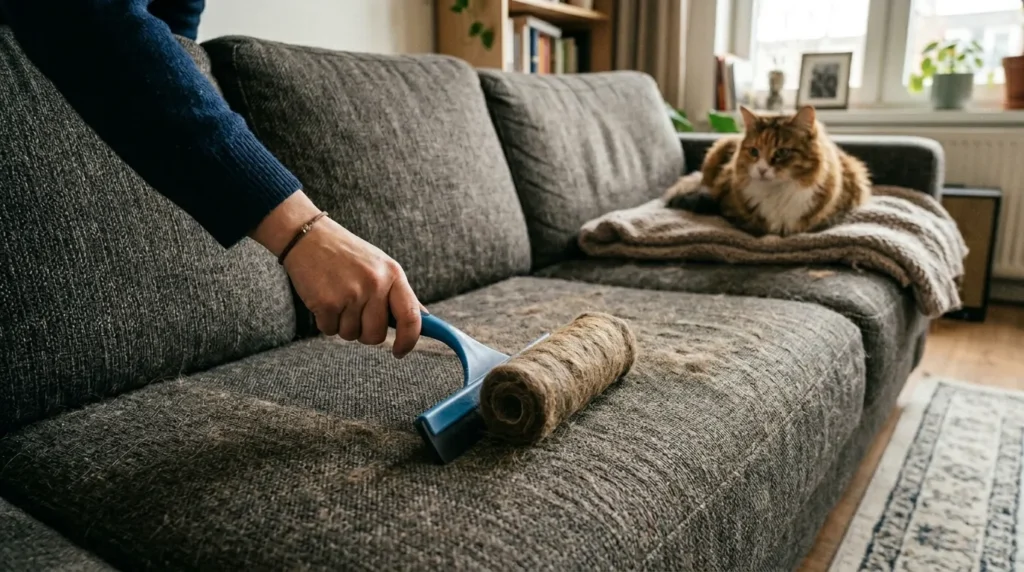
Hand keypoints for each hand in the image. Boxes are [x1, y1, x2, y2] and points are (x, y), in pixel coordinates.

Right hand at [250, 191, 423, 357]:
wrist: (308, 236)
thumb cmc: (347, 254)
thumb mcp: (381, 266)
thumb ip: (401, 294)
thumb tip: (426, 320)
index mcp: (393, 274)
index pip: (411, 318)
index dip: (409, 341)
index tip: (401, 351)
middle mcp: (375, 284)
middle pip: (376, 335)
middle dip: (365, 332)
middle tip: (354, 311)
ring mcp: (351, 294)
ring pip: (351, 335)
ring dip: (343, 325)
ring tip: (338, 297)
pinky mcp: (326, 302)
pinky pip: (330, 330)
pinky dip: (325, 321)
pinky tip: (323, 298)